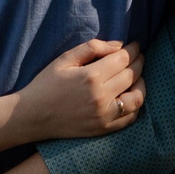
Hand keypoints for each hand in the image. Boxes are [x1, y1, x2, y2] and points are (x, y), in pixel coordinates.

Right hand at [13, 39, 145, 142]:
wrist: (33, 116)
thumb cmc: (47, 84)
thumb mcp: (65, 59)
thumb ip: (92, 48)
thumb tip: (119, 45)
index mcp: (91, 76)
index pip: (123, 59)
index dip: (133, 49)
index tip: (135, 45)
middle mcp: (101, 97)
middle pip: (132, 75)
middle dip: (139, 62)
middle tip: (138, 56)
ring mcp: (104, 115)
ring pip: (137, 98)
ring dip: (141, 84)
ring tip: (137, 76)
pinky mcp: (104, 129)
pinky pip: (130, 117)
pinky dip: (135, 104)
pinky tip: (130, 95)